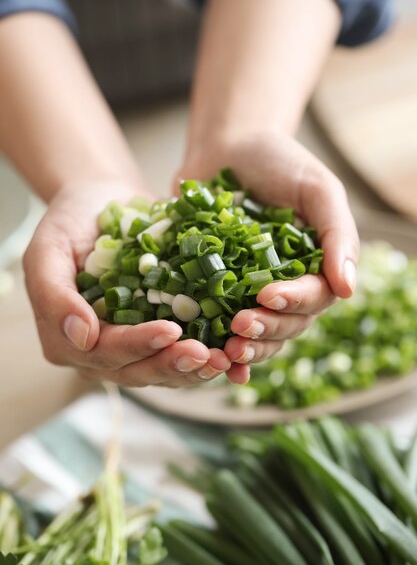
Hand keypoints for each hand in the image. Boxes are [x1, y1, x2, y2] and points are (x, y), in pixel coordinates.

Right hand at [23, 178, 231, 387]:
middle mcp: (97, 351)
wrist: (100, 202)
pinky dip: (204, 356)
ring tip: (224, 360)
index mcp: (66, 338)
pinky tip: (230, 354)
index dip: (137, 345)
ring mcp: (128, 344)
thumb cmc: (70, 222)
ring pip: (160, 369)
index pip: (103, 352)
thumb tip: (81, 337)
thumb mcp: (47, 250)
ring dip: (192, 369)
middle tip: (206, 354)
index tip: (170, 330)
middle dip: (171, 364)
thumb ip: (53, 294)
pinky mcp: (155, 332)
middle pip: (135, 369)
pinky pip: (178, 352)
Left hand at [176, 129, 358, 365]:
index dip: (294, 301)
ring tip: (224, 350)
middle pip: (286, 323)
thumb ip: (337, 233)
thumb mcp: (316, 188)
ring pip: (257, 333)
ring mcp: (248, 289)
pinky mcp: (214, 287)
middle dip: (266, 329)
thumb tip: (348, 289)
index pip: (314, 296)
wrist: (227, 145)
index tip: (268, 295)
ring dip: (245, 347)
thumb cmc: (278, 161)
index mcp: (315, 266)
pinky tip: (206, 355)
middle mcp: (286, 283)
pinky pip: (217, 323)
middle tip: (241, 326)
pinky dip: (215, 344)